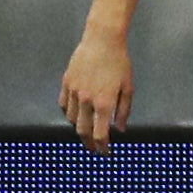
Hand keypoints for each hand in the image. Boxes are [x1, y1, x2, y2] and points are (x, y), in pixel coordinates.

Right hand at [60, 29, 134, 152]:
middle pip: (83, 131)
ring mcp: (74, 92)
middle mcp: (86, 100)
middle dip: (89, 143)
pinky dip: (69, 114)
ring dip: (79, 129)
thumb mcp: (128, 87)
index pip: (100, 134)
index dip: (102, 147)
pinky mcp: (66, 83)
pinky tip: (76, 116)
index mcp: (104, 103)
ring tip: (87, 131)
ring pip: (71, 120)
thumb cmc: (120, 62)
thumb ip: (124, 110)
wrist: (102, 40)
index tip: (106, 152)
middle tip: (95, 149)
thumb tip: (120, 129)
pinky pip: (64, 106)